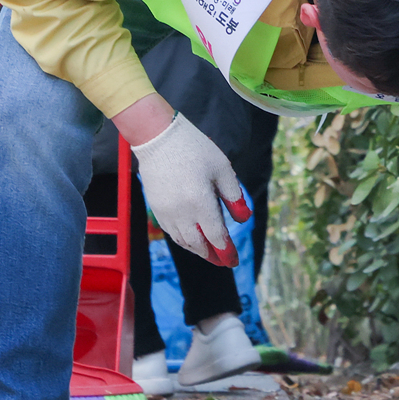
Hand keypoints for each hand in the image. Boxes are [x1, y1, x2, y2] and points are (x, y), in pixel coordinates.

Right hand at [129, 113, 246, 265]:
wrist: (158, 138)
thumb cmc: (195, 149)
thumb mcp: (222, 169)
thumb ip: (234, 196)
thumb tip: (243, 219)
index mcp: (200, 202)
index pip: (216, 236)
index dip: (226, 251)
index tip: (234, 260)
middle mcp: (181, 212)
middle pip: (198, 244)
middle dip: (212, 255)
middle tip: (224, 261)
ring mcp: (166, 212)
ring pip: (183, 241)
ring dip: (197, 250)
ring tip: (209, 252)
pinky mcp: (156, 208)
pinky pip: (171, 232)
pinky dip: (183, 240)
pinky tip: (191, 238)